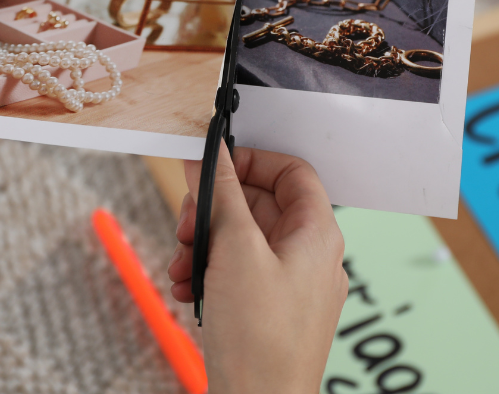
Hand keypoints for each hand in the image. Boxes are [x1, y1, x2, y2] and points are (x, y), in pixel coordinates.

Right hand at [168, 146, 346, 393]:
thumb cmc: (261, 341)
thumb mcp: (234, 250)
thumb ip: (221, 195)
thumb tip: (209, 157)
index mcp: (317, 235)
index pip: (292, 173)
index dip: (251, 162)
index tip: (213, 167)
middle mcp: (310, 258)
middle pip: (260, 206)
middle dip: (214, 211)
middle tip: (188, 225)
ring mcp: (292, 288)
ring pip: (243, 242)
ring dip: (204, 245)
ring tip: (181, 264)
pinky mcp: (270, 313)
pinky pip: (239, 275)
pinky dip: (209, 274)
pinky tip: (186, 290)